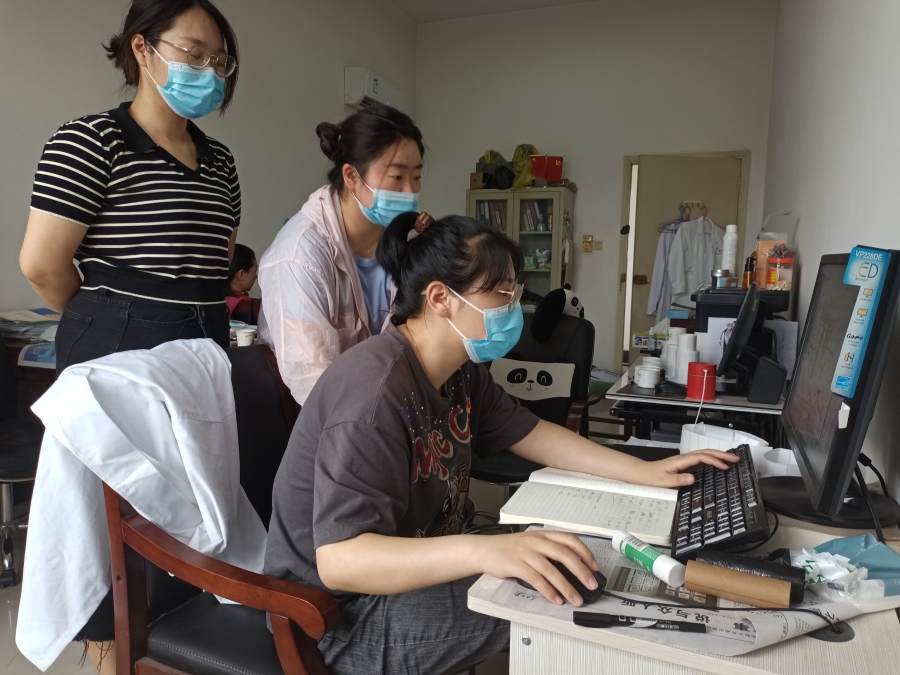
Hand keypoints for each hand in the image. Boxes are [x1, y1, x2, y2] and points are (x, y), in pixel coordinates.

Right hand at [475, 530, 599, 605]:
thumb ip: (549, 551)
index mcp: (543, 535)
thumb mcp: (531, 543)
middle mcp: (536, 541)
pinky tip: (555, 599)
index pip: (570, 540)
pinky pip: (536, 579)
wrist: (484, 550)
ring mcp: (526, 553)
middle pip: (564, 554)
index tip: (595, 567)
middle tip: (591, 584)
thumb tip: (572, 568)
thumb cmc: (509, 548)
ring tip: (576, 598)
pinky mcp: (516, 565)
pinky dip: (548, 590)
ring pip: (552, 569)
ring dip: (566, 586)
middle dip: (581, 571)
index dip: (585, 553)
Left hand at [640, 449, 739, 487]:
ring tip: (731, 459)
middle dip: (722, 454)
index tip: (725, 467)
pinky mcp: (684, 465)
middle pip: (706, 452)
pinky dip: (712, 460)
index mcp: (681, 461)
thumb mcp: (664, 481)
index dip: (714, 461)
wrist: (641, 473)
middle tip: (736, 458)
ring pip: (704, 454)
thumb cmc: (651, 477)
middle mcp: (684, 458)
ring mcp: (685, 461)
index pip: (701, 457)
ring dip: (718, 455)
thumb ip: (678, 479)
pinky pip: (701, 460)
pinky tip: (717, 464)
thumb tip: (693, 478)